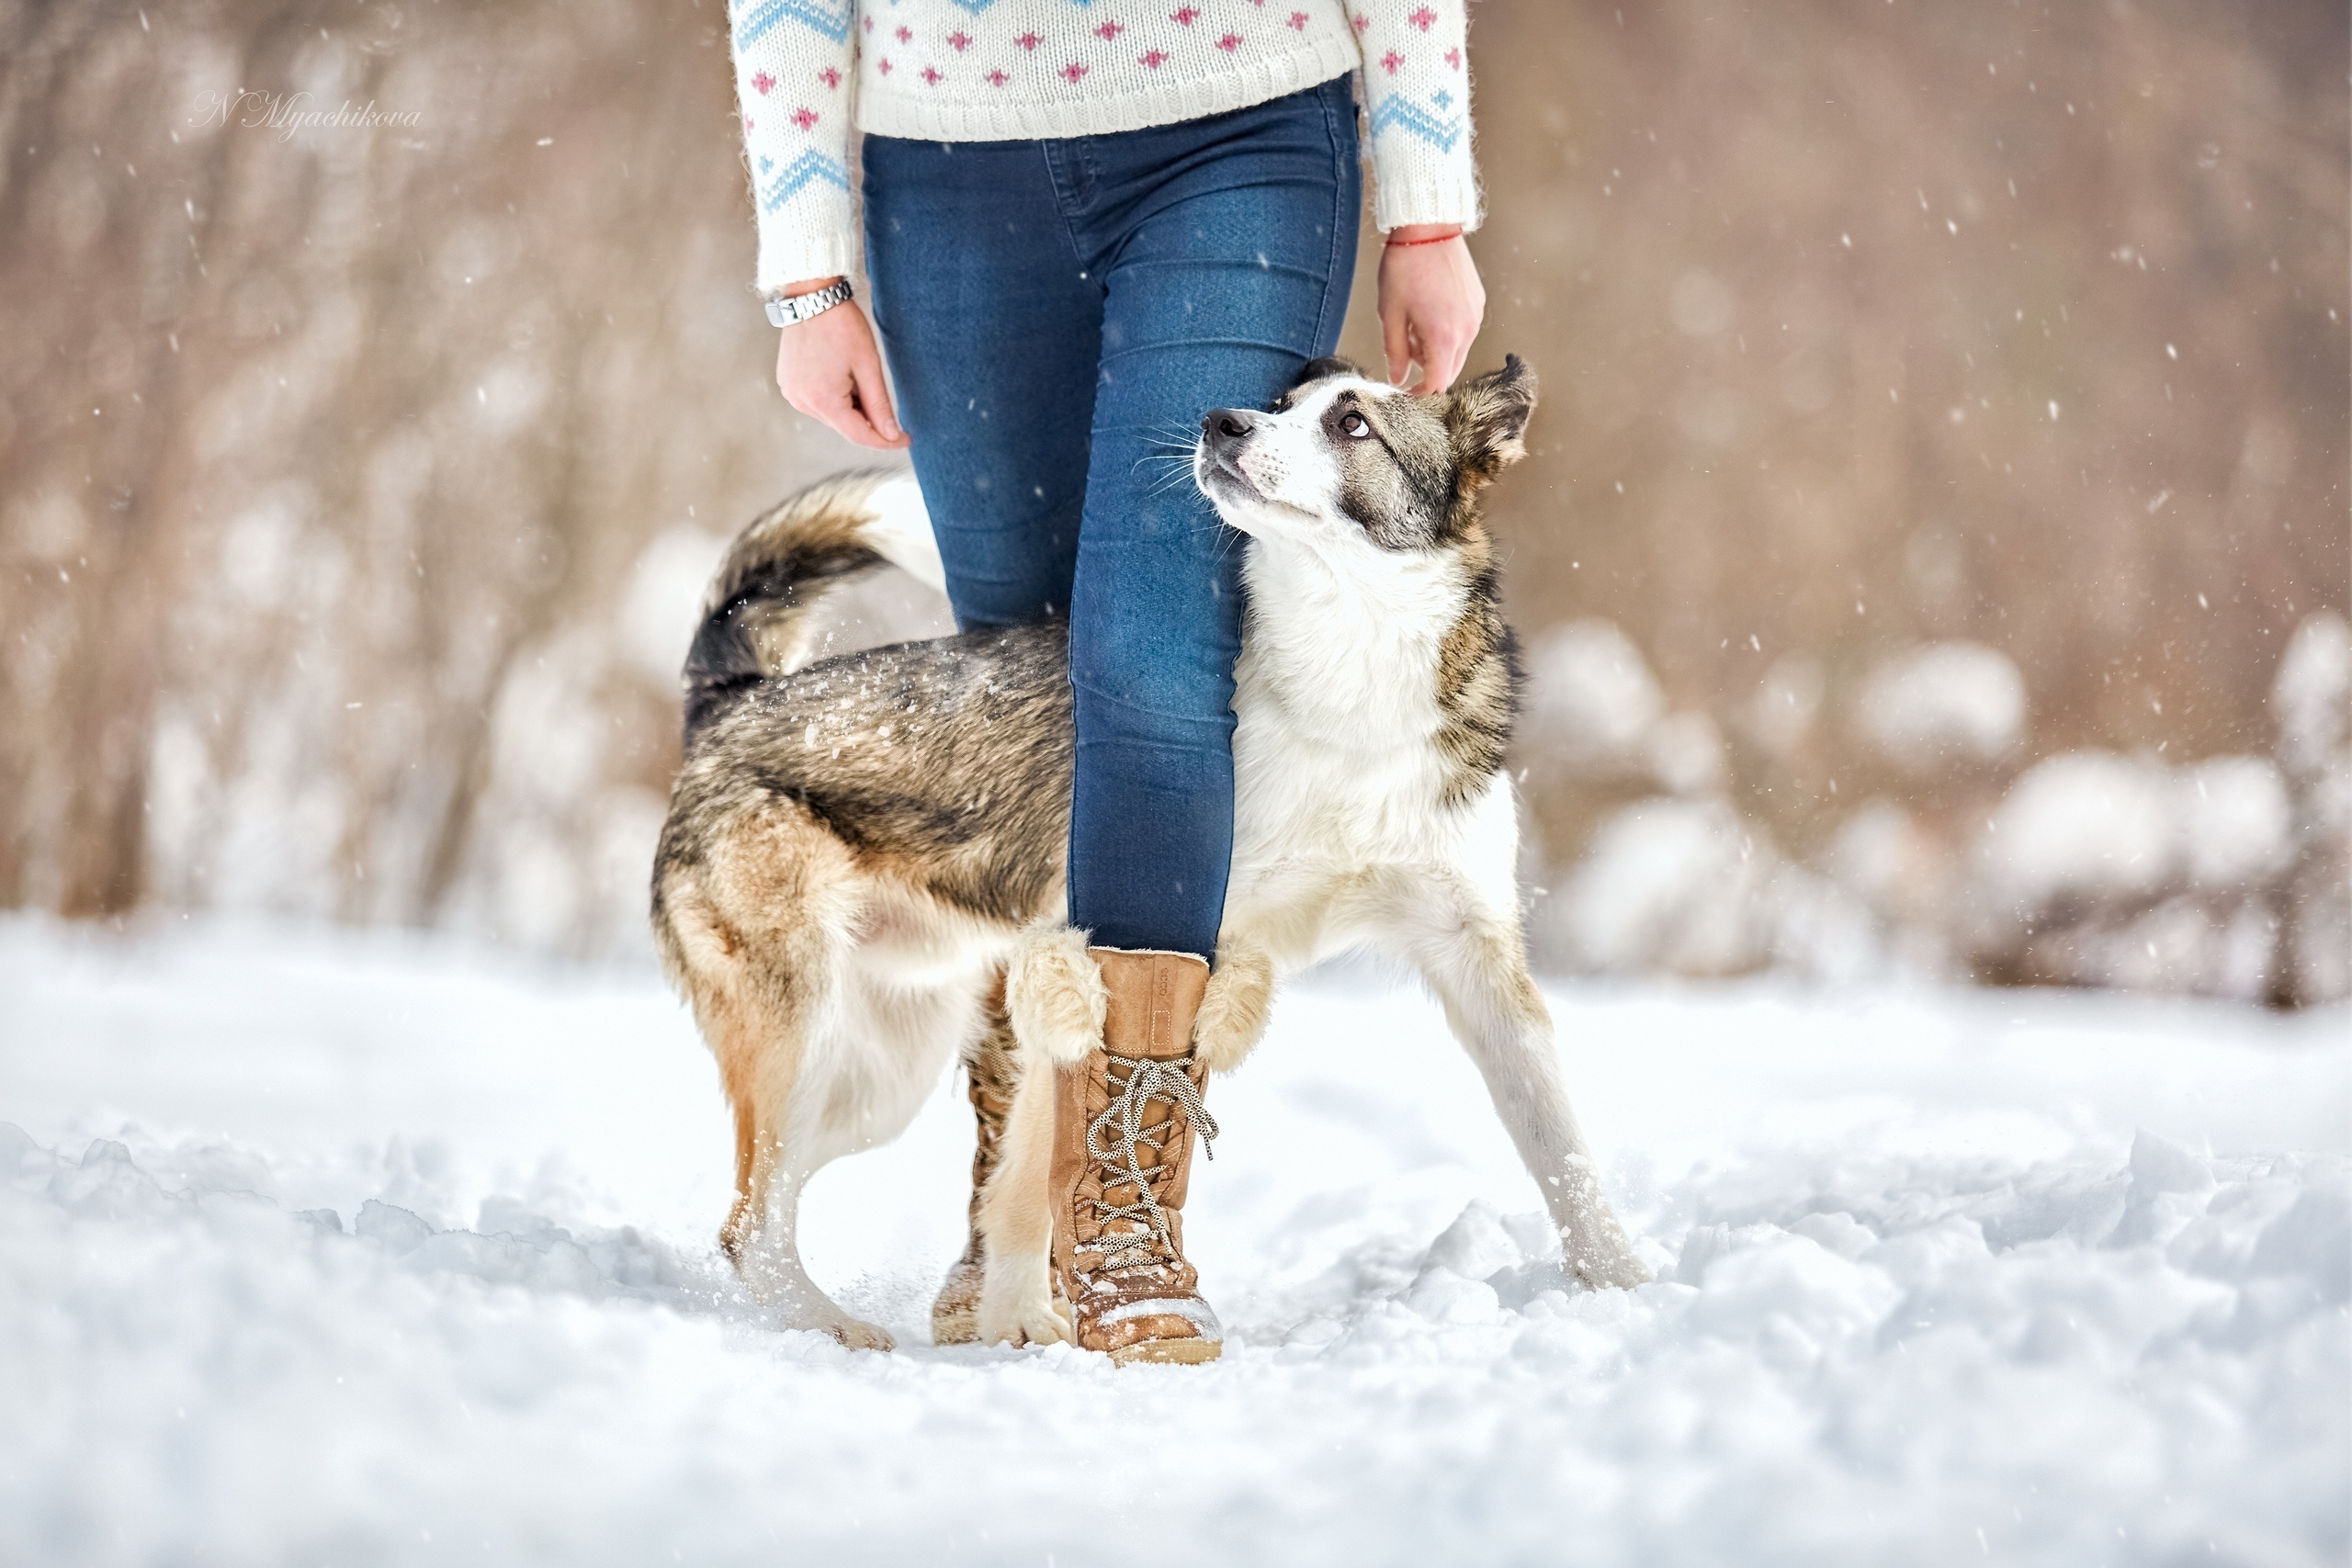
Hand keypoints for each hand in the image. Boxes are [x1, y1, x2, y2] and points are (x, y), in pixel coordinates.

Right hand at [771, 277, 908, 448]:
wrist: (811, 298)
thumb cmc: (842, 326)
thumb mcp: (868, 366)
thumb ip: (879, 404)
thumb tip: (890, 434)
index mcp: (823, 400)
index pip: (860, 436)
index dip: (885, 441)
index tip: (905, 440)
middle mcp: (803, 402)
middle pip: (845, 426)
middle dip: (869, 420)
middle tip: (886, 400)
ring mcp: (792, 394)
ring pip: (832, 415)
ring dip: (851, 407)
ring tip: (856, 375)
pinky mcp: (788, 384)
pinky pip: (818, 402)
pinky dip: (835, 397)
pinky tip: (841, 374)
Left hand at [1376, 226, 1486, 395]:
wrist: (1429, 227)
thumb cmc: (1405, 267)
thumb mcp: (1391, 314)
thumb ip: (1395, 352)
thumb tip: (1398, 379)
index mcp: (1444, 337)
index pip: (1437, 383)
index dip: (1420, 393)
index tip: (1405, 390)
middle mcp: (1466, 330)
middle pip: (1450, 371)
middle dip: (1427, 370)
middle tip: (1404, 350)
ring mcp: (1475, 316)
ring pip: (1457, 351)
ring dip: (1436, 351)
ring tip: (1413, 324)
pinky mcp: (1478, 302)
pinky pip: (1463, 331)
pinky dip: (1446, 333)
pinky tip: (1428, 311)